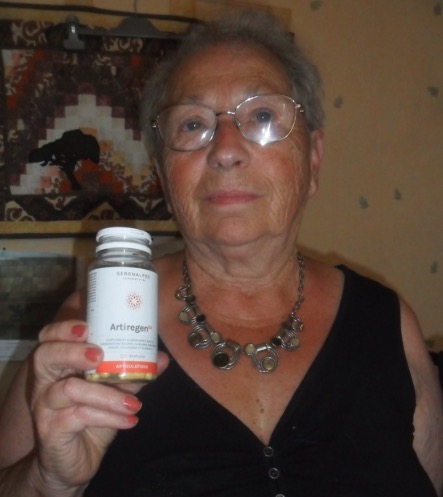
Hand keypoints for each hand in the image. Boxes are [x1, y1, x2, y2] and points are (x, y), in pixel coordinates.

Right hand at [29, 320, 167, 495]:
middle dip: (72, 351)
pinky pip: (78, 417)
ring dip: (106, 394)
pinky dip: (108, 416)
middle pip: (45, 356)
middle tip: (100, 356)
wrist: (75, 461)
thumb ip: (132, 375)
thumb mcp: (113, 393)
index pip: (50, 337)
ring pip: (68, 389)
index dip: (64, 329)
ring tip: (135, 403)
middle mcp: (45, 382)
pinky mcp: (51, 430)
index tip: (87, 327)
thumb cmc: (92, 419)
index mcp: (58, 365)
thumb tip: (161, 358)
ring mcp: (45, 406)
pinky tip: (129, 421)